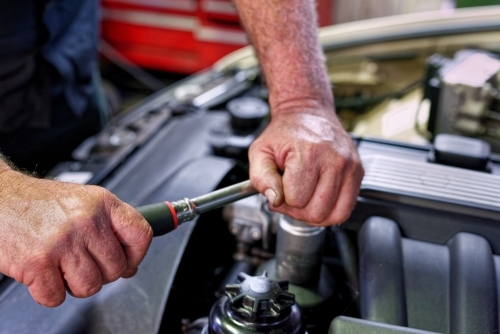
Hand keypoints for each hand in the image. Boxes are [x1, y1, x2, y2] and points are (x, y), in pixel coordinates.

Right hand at [0, 169, 151, 306]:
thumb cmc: (40, 203)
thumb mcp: (84, 202)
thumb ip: (110, 229)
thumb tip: (130, 265)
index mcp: (103, 203)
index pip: (141, 234)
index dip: (136, 255)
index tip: (128, 261)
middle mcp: (87, 221)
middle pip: (116, 268)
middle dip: (100, 273)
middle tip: (82, 263)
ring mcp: (63, 242)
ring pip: (90, 286)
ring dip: (74, 285)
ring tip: (61, 267)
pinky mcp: (38, 262)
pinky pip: (56, 297)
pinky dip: (48, 292)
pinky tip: (43, 273)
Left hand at [249, 103, 363, 225]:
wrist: (308, 114)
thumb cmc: (285, 133)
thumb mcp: (260, 151)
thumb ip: (260, 178)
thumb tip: (275, 200)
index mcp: (309, 154)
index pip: (296, 200)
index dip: (282, 199)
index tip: (279, 187)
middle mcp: (335, 160)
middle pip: (316, 212)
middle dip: (298, 210)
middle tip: (290, 196)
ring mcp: (350, 167)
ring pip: (335, 215)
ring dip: (316, 213)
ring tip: (305, 198)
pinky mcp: (358, 172)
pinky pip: (347, 208)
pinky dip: (331, 210)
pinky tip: (319, 198)